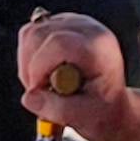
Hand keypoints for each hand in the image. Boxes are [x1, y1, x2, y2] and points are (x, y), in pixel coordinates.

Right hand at [15, 12, 123, 133]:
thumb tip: (30, 97)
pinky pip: (32, 34)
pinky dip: (29, 56)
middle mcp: (88, 29)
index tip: (38, 90)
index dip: (39, 67)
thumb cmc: (104, 109)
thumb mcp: (86, 116)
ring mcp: (74, 23)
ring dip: (27, 62)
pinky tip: (43, 73)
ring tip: (43, 83)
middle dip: (30, 66)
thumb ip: (58, 109)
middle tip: (40, 91)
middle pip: (39, 34)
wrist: (112, 104)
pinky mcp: (62, 25)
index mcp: (100, 47)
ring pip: (31, 33)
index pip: (58, 43)